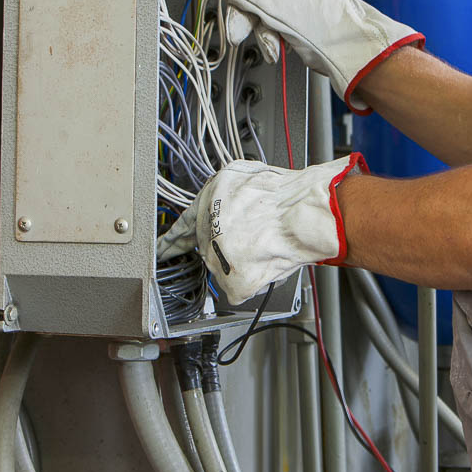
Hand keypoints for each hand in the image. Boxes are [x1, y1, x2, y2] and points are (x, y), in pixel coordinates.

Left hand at [155, 154, 367, 304]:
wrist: (309, 212)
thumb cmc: (292, 197)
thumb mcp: (250, 181)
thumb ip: (229, 200)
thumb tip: (227, 214)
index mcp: (212, 194)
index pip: (183, 223)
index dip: (174, 239)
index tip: (161, 250)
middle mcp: (208, 222)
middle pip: (209, 249)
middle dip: (229, 250)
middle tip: (253, 244)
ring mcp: (216, 251)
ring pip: (224, 269)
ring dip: (243, 266)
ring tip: (267, 248)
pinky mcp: (230, 276)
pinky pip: (237, 290)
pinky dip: (253, 284)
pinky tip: (267, 264)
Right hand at [190, 0, 422, 111]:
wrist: (352, 57)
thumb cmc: (331, 24)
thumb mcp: (275, 1)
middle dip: (241, 5)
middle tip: (234, 19)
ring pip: (257, 3)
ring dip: (254, 24)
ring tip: (260, 38)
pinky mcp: (296, 17)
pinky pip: (268, 20)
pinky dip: (267, 34)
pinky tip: (275, 46)